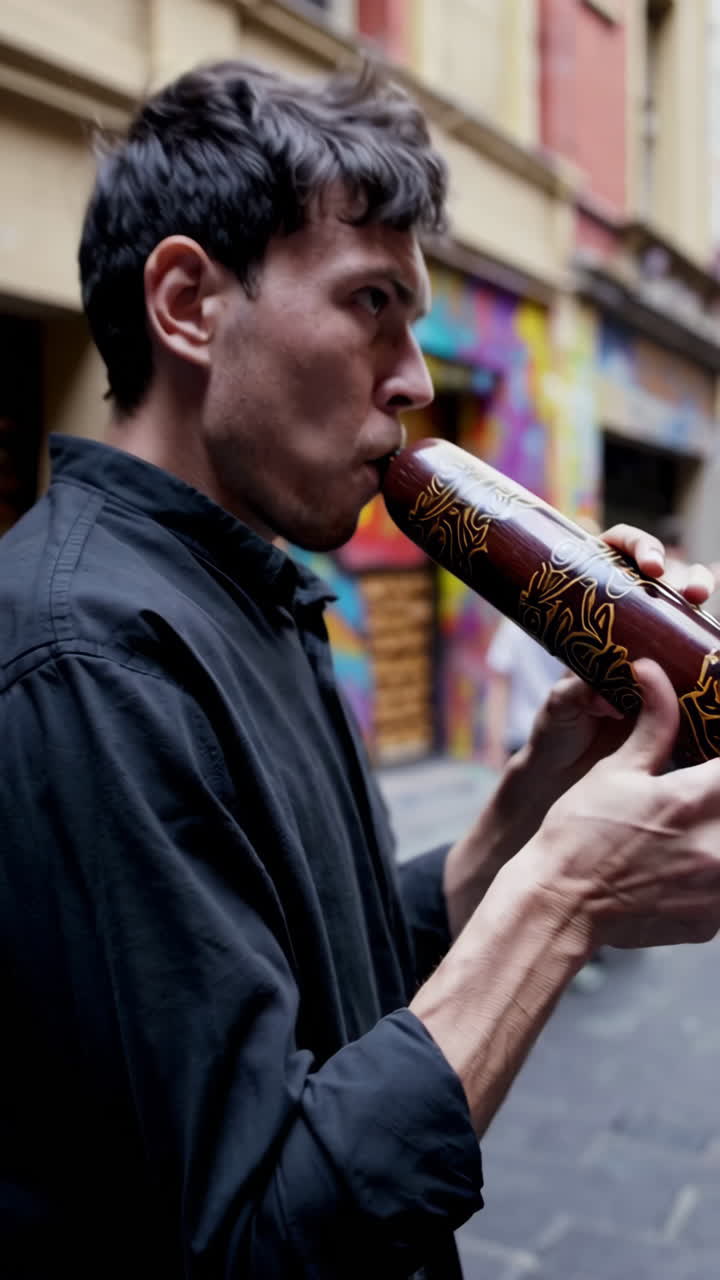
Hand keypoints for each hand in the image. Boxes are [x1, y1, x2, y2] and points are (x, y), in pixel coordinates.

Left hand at [512, 521, 716, 794]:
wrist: (570, 772)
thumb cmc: (557, 729)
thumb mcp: (560, 706)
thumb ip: (575, 694)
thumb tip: (602, 693)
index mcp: (588, 609)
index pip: (615, 552)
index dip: (636, 546)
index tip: (651, 566)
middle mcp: (625, 621)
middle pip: (664, 577)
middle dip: (684, 573)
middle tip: (690, 591)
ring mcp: (653, 647)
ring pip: (687, 610)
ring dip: (703, 597)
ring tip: (702, 601)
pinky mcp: (674, 678)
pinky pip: (700, 652)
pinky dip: (713, 642)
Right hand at [525, 659, 719, 950]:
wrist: (557, 906)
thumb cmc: (578, 833)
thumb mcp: (614, 770)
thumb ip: (653, 722)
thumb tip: (654, 671)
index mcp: (692, 800)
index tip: (712, 754)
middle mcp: (715, 848)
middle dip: (719, 790)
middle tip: (705, 785)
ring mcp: (717, 892)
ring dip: (719, 830)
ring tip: (696, 824)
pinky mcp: (711, 923)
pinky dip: (714, 872)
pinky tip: (688, 863)